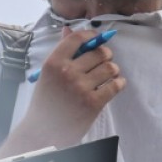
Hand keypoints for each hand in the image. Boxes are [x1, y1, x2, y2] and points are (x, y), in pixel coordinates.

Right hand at [17, 28, 125, 147]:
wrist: (42, 131)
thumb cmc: (46, 101)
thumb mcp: (48, 74)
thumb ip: (61, 52)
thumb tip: (69, 30)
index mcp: (53, 62)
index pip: (77, 39)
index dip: (91, 36)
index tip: (97, 39)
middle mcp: (67, 72)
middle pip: (99, 53)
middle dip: (106, 56)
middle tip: (104, 62)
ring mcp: (80, 87)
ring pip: (110, 68)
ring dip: (112, 70)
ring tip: (108, 76)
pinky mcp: (93, 102)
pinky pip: (115, 85)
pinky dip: (119, 83)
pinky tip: (115, 85)